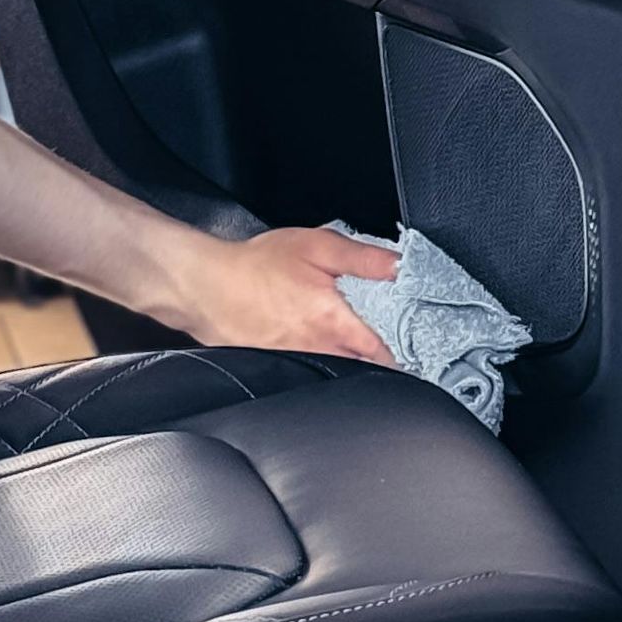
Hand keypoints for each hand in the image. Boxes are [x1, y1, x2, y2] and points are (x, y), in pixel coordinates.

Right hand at [173, 225, 400, 366]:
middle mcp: (319, 350)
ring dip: (352, 366)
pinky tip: (322, 350)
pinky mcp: (279, 368)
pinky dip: (322, 366)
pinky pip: (311, 374)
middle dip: (379, 362)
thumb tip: (401, 266)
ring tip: (358, 350)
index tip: (416, 354)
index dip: (404, 355)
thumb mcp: (317, 246)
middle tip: (392, 350)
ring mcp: (297, 364)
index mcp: (334, 322)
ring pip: (338, 375)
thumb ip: (364, 258)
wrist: (205, 286)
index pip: (383, 354)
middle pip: (364, 369)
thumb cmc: (256, 265)